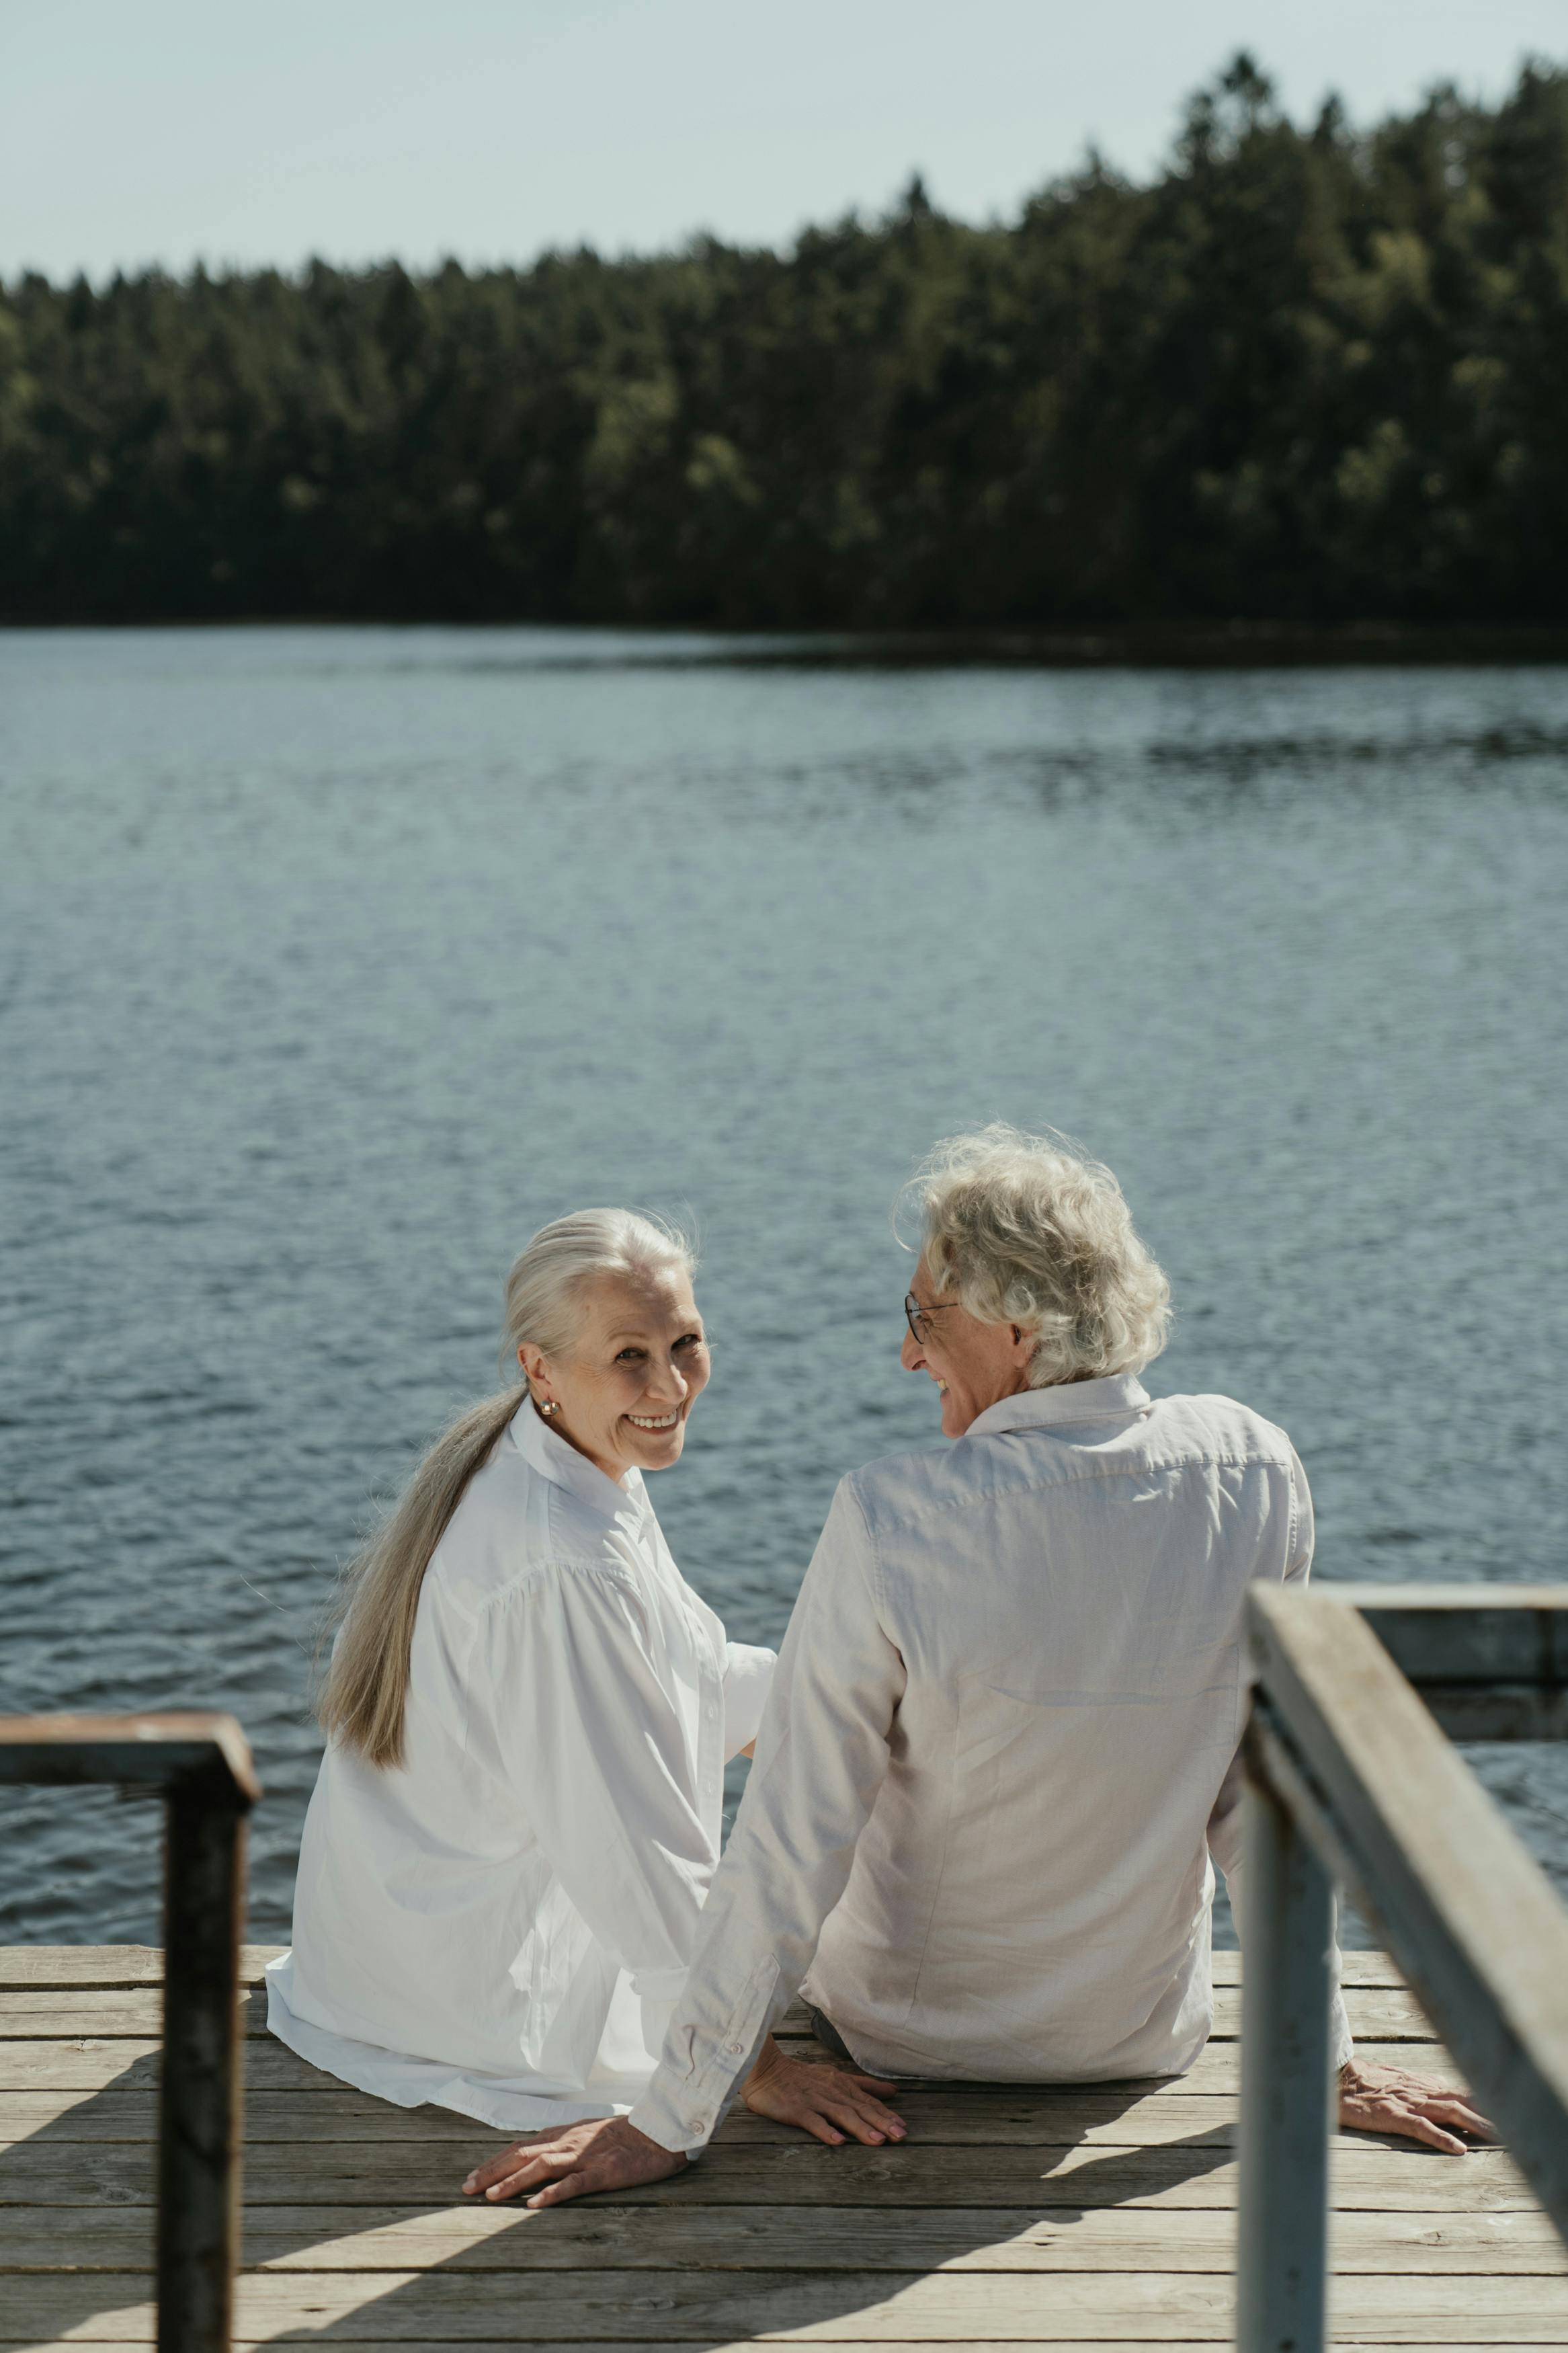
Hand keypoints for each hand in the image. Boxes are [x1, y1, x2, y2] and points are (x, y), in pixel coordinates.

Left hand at [461, 2116, 684, 2208]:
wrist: (659, 2131)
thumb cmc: (624, 2135)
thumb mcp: (587, 2132)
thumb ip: (562, 2141)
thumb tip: (534, 2153)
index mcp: (564, 2134)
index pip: (520, 2146)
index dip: (494, 2161)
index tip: (472, 2177)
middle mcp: (568, 2142)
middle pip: (523, 2154)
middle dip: (493, 2171)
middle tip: (467, 2188)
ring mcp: (585, 2156)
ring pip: (542, 2166)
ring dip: (514, 2181)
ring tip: (491, 2196)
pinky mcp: (604, 2172)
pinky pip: (575, 2183)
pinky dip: (553, 2192)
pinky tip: (535, 2204)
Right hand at [742, 2035, 906, 2146]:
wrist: (765, 2069)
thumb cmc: (801, 2077)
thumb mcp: (835, 2076)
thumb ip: (864, 2085)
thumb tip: (894, 2091)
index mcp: (841, 2085)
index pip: (868, 2101)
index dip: (886, 2114)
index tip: (904, 2127)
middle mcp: (832, 2092)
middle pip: (860, 2108)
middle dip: (882, 2122)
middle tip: (901, 2136)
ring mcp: (814, 2100)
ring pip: (841, 2114)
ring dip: (861, 2127)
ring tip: (878, 2141)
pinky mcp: (796, 2109)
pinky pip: (813, 2121)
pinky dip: (826, 2130)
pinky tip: (838, 2141)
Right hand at [1338, 2057, 1496, 2153]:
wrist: (1331, 2074)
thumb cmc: (1358, 2079)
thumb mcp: (1392, 2078)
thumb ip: (1415, 2085)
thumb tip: (1436, 2089)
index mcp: (1418, 2082)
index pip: (1458, 2090)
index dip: (1483, 2100)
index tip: (1506, 2110)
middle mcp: (1418, 2090)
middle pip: (1462, 2099)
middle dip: (1490, 2113)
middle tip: (1515, 2127)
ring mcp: (1407, 2102)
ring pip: (1450, 2112)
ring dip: (1477, 2123)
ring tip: (1500, 2137)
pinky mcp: (1393, 2115)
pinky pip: (1422, 2127)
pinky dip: (1442, 2138)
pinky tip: (1459, 2149)